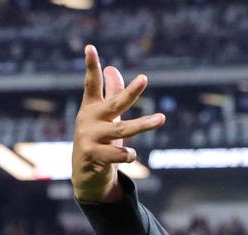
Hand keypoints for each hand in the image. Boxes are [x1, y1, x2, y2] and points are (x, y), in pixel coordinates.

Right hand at [71, 45, 164, 202]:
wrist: (85, 175)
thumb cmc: (98, 140)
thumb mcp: (105, 117)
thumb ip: (110, 94)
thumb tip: (112, 68)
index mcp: (91, 108)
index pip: (91, 83)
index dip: (91, 66)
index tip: (90, 46)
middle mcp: (89, 120)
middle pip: (115, 104)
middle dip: (130, 92)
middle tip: (144, 79)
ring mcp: (90, 138)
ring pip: (122, 130)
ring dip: (143, 125)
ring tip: (161, 118)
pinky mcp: (94, 156)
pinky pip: (119, 154)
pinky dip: (128, 155)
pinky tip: (131, 156)